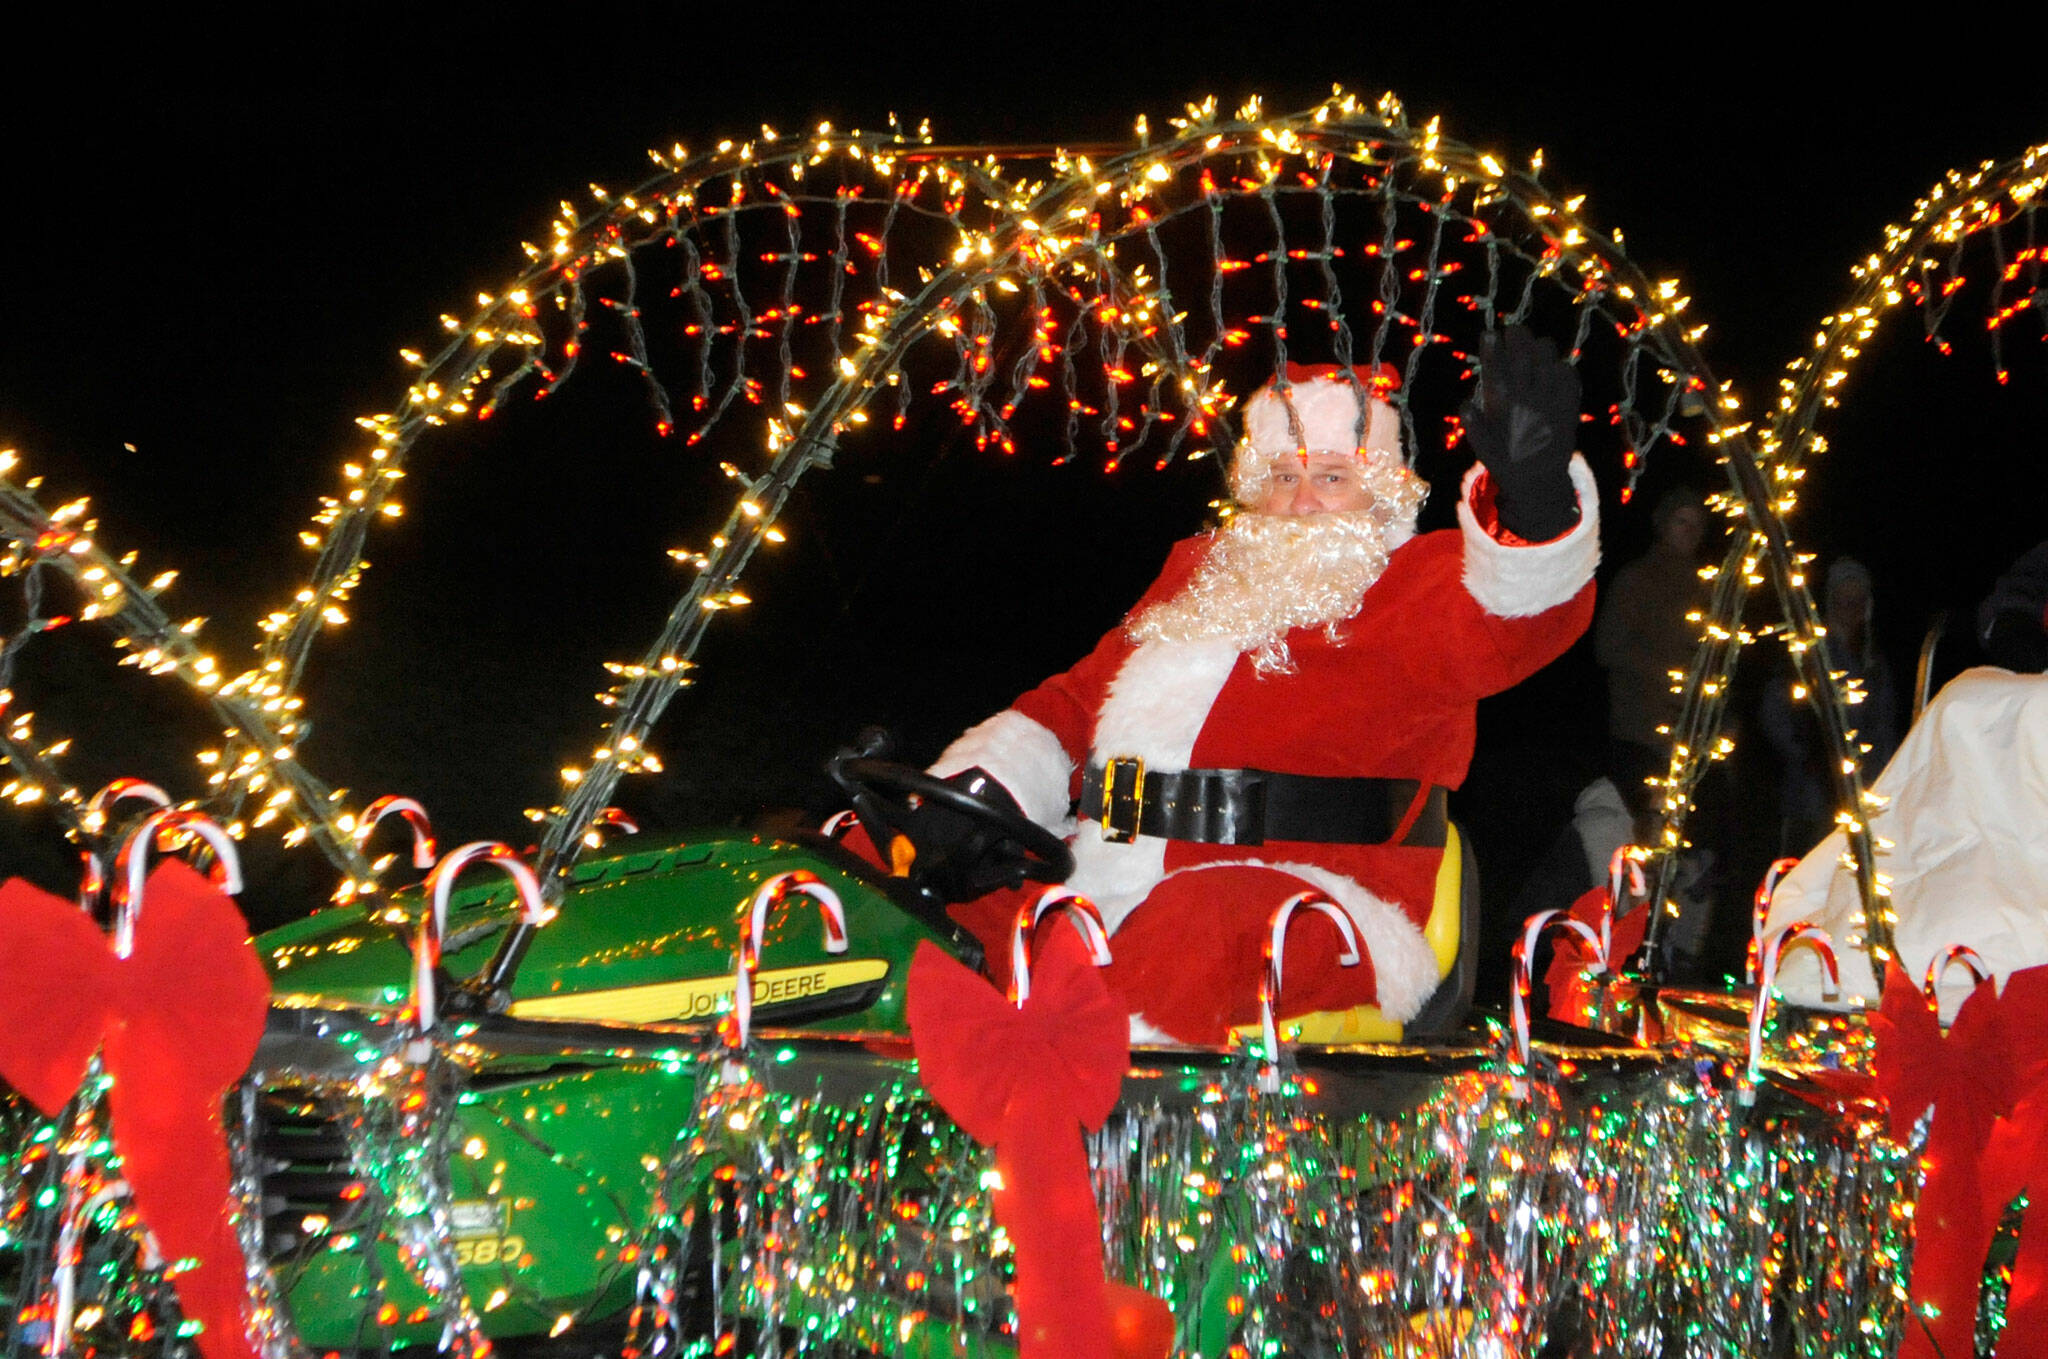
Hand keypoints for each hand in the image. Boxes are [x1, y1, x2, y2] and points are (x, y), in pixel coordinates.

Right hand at [1460, 325, 1582, 541]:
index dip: (1492, 349)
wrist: (1541, 482)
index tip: (1489, 333)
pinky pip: (1569, 375)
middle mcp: (1528, 400)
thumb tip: (1465, 404)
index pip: (1496, 370)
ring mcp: (1551, 400)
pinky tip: (1554, 368)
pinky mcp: (1568, 405)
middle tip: (1513, 330)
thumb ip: (1474, 424)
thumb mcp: (1483, 449)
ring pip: (1547, 360)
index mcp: (1504, 409)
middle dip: (1517, 337)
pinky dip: (1561, 367)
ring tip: (1534, 345)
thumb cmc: (1507, 463)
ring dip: (1540, 347)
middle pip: (1523, 356)